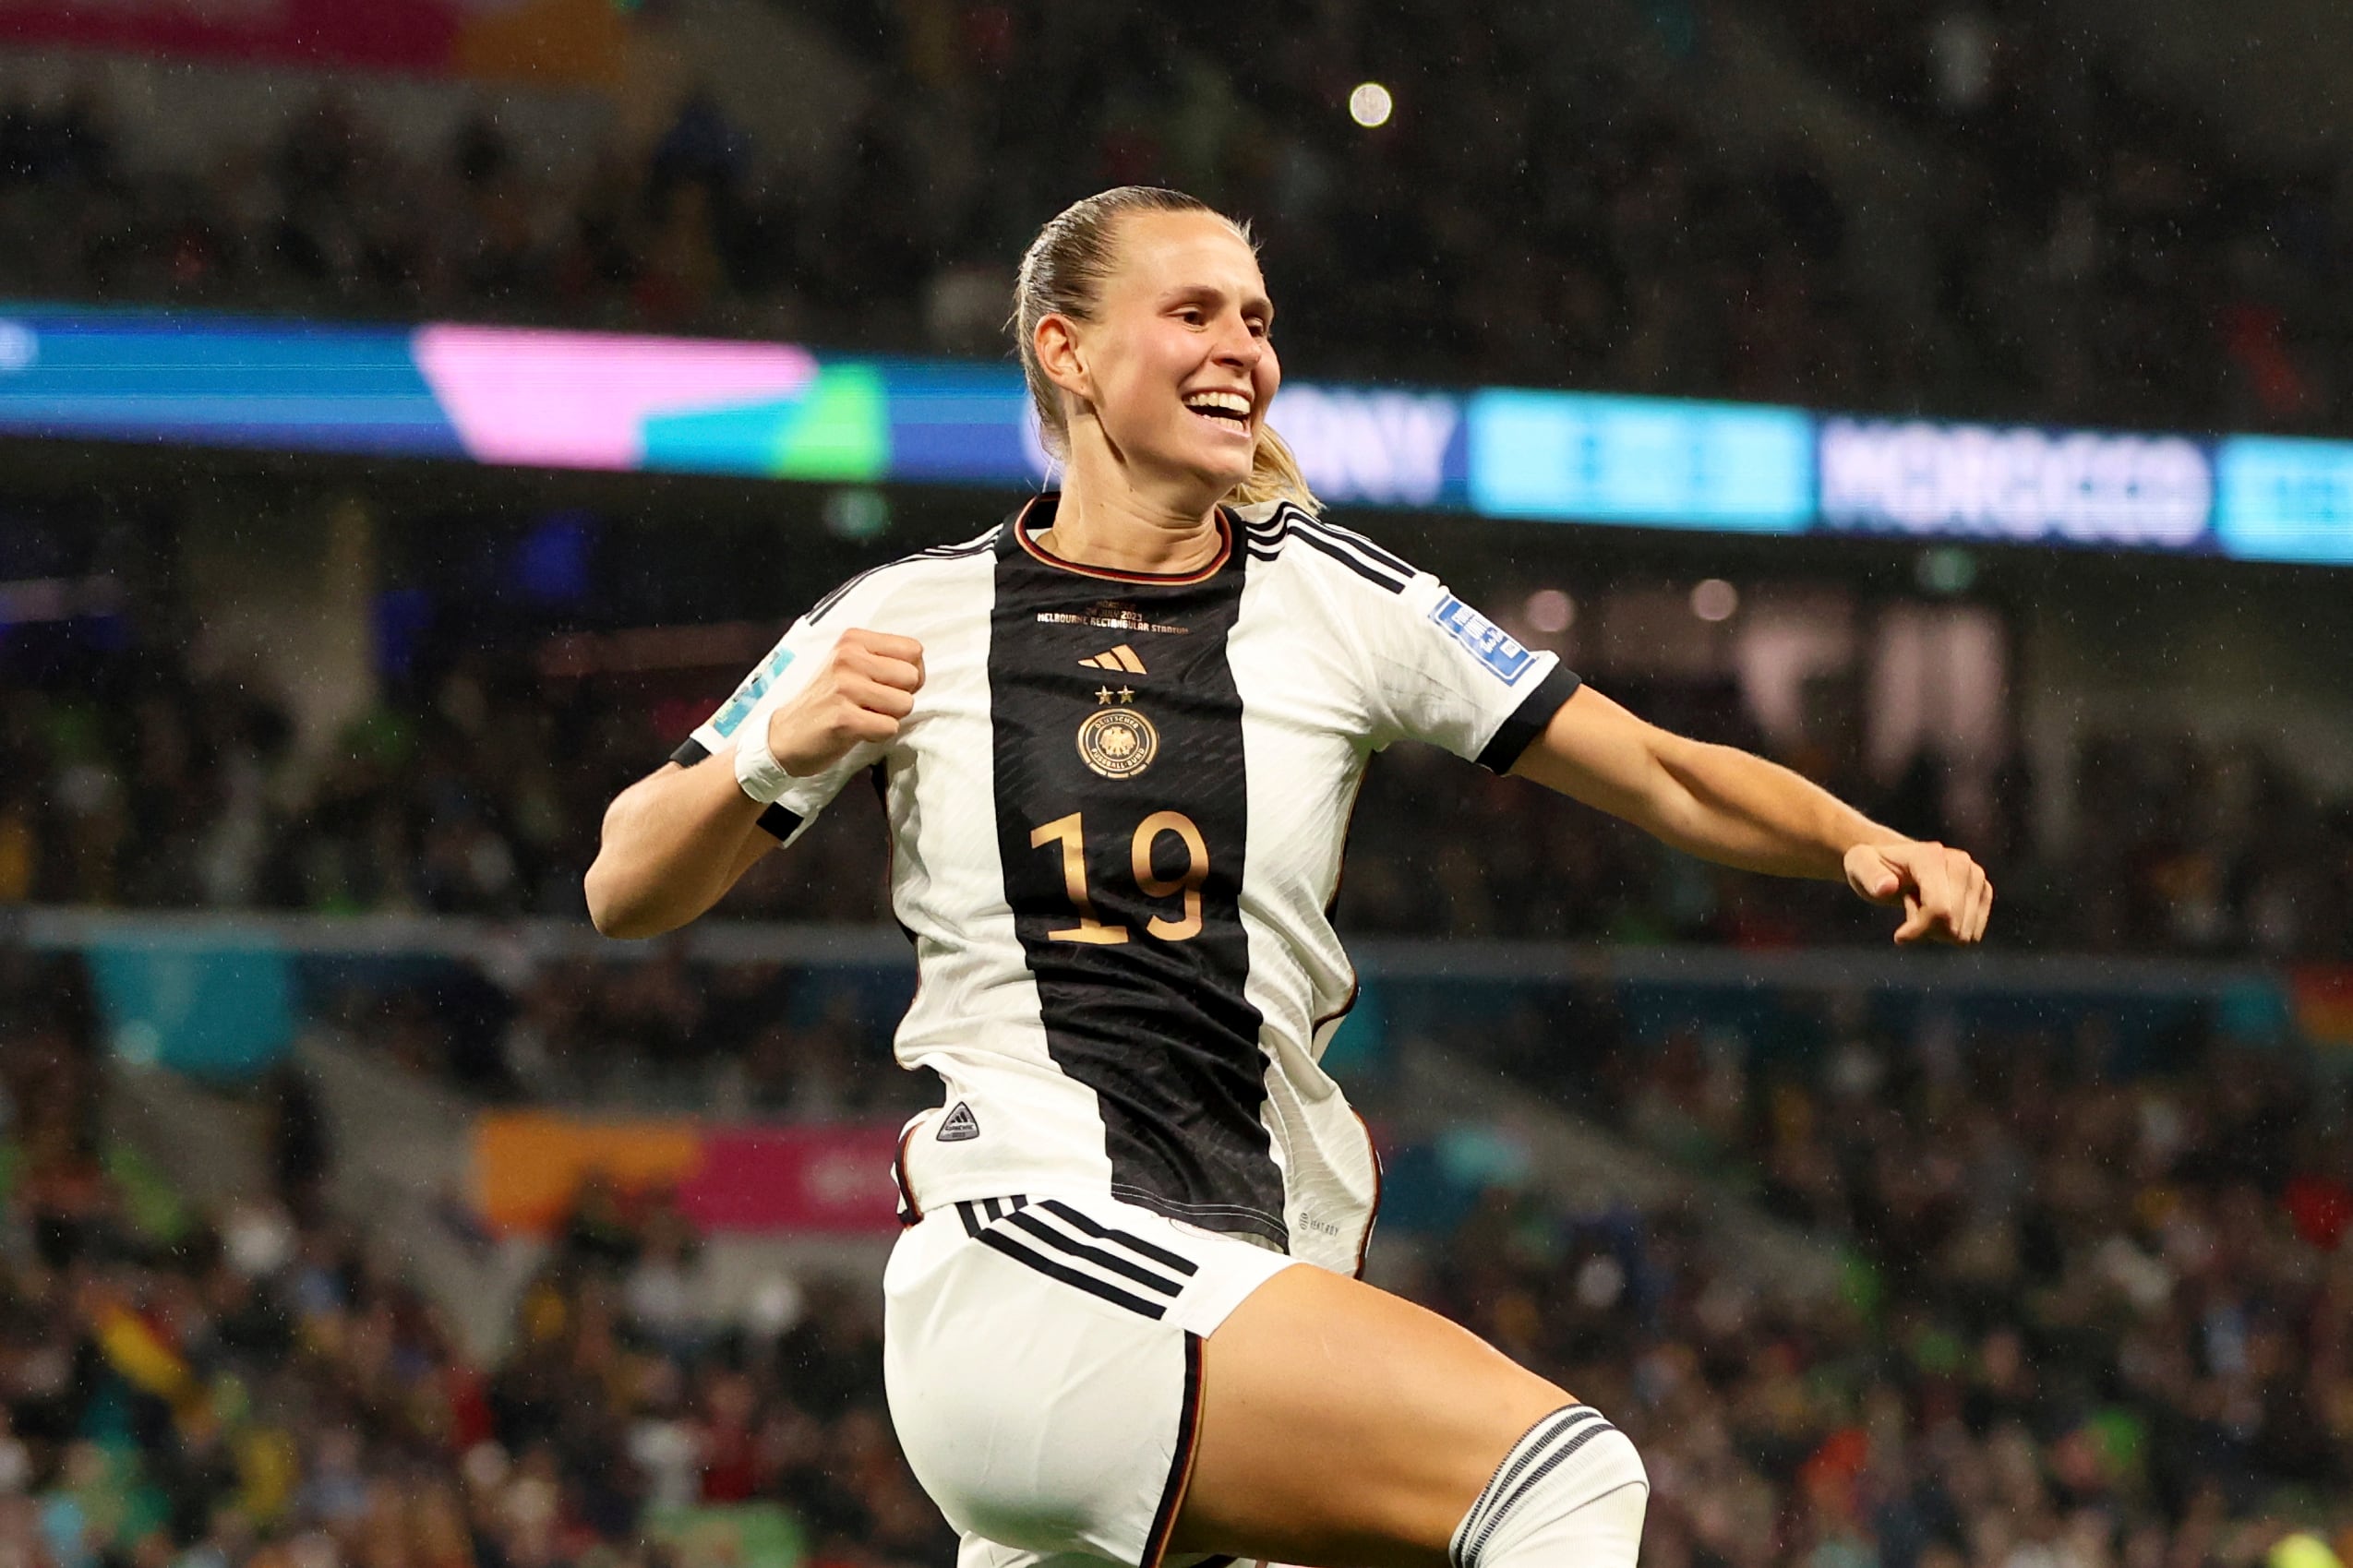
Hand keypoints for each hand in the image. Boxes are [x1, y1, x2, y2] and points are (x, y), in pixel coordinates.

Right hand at [762, 628, 924, 776]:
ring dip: (889, 717)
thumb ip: (884, 660)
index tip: (887, 685)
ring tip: (863, 716)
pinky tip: (856, 730)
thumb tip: (920, 671)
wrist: (786, 735)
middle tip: (873, 704)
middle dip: (900, 697)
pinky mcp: (843, 718)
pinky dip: (879, 735)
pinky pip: (890, 727)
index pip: (913, 649)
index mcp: (853, 640)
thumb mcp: (850, 666)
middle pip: (913, 677)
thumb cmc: (828, 701)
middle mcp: (848, 657)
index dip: (910, 673)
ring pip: (905, 704)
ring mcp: (845, 687)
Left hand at [1843, 840, 1991, 944]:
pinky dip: (1952, 931)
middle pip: (1953, 925)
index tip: (1899, 936)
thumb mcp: (1858, 867)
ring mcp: (1976, 876)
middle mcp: (1961, 862)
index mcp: (1931, 856)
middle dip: (1927, 929)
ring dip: (1938, 930)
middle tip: (1909, 909)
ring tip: (1921, 907)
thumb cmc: (1872, 866)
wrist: (1894, 863)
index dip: (1919, 930)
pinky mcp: (1984, 890)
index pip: (1939, 909)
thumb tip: (1887, 887)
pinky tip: (1936, 912)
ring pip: (1964, 932)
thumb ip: (1869, 876)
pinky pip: (1973, 933)